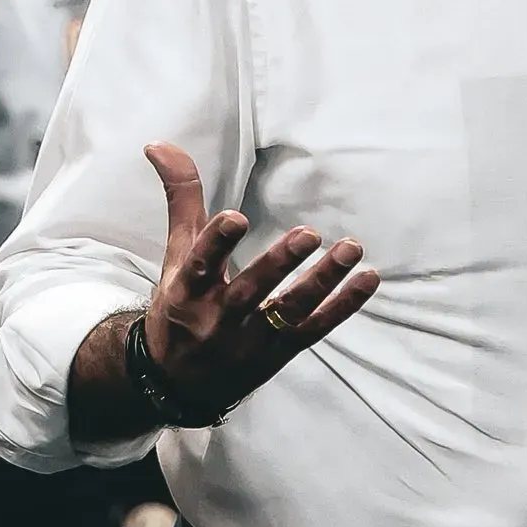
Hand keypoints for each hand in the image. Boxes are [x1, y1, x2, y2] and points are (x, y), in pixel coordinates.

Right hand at [142, 141, 379, 414]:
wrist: (179, 384)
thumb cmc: (181, 307)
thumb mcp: (174, 256)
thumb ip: (180, 199)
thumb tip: (159, 143)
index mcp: (187, 292)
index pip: (199, 266)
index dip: (216, 243)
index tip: (236, 217)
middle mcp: (217, 321)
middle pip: (249, 292)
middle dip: (278, 264)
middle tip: (309, 234)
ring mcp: (252, 341)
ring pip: (289, 312)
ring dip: (322, 282)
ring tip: (350, 249)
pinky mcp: (281, 353)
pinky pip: (316, 329)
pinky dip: (343, 306)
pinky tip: (368, 278)